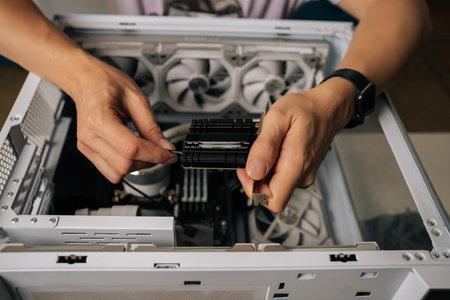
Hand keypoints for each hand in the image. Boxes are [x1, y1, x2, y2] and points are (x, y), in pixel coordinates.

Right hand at [67, 55, 176, 182]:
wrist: (86, 81)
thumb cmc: (106, 83)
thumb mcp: (136, 99)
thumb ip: (151, 126)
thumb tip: (165, 147)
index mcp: (99, 118)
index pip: (131, 148)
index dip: (155, 154)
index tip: (169, 155)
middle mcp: (89, 135)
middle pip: (124, 164)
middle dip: (147, 161)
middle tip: (158, 150)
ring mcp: (86, 145)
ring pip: (117, 172)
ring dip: (136, 166)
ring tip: (143, 149)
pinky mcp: (87, 151)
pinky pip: (109, 171)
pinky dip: (125, 166)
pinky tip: (131, 152)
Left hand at [237, 78, 354, 212]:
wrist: (327, 108)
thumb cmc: (306, 109)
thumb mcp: (278, 117)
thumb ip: (264, 146)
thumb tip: (254, 171)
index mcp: (296, 165)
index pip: (273, 201)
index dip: (254, 189)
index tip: (247, 170)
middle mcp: (302, 175)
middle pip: (271, 195)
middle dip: (255, 178)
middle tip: (254, 153)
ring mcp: (304, 175)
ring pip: (274, 186)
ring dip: (264, 170)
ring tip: (268, 147)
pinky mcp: (302, 172)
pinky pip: (281, 178)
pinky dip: (272, 166)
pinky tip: (275, 149)